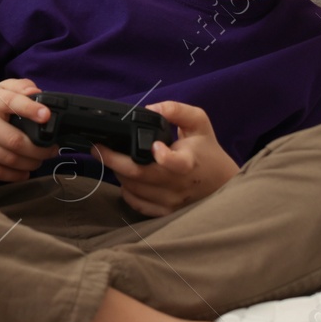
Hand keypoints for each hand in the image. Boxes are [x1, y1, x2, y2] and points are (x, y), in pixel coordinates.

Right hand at [0, 78, 58, 181]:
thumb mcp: (1, 91)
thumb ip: (21, 87)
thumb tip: (37, 94)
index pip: (10, 102)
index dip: (30, 109)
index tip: (47, 116)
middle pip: (14, 140)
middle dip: (39, 149)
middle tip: (50, 150)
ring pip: (9, 159)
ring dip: (31, 163)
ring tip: (38, 160)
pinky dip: (17, 175)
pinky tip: (24, 171)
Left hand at [90, 100, 238, 215]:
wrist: (223, 184)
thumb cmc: (207, 151)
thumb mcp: (198, 123)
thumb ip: (176, 110)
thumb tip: (149, 109)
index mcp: (189, 161)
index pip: (175, 163)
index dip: (164, 156)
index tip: (156, 146)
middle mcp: (179, 184)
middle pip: (139, 176)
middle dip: (113, 160)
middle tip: (98, 148)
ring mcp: (171, 201)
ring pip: (133, 188)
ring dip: (118, 172)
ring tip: (115, 159)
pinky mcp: (165, 212)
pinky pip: (136, 203)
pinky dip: (126, 190)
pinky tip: (127, 178)